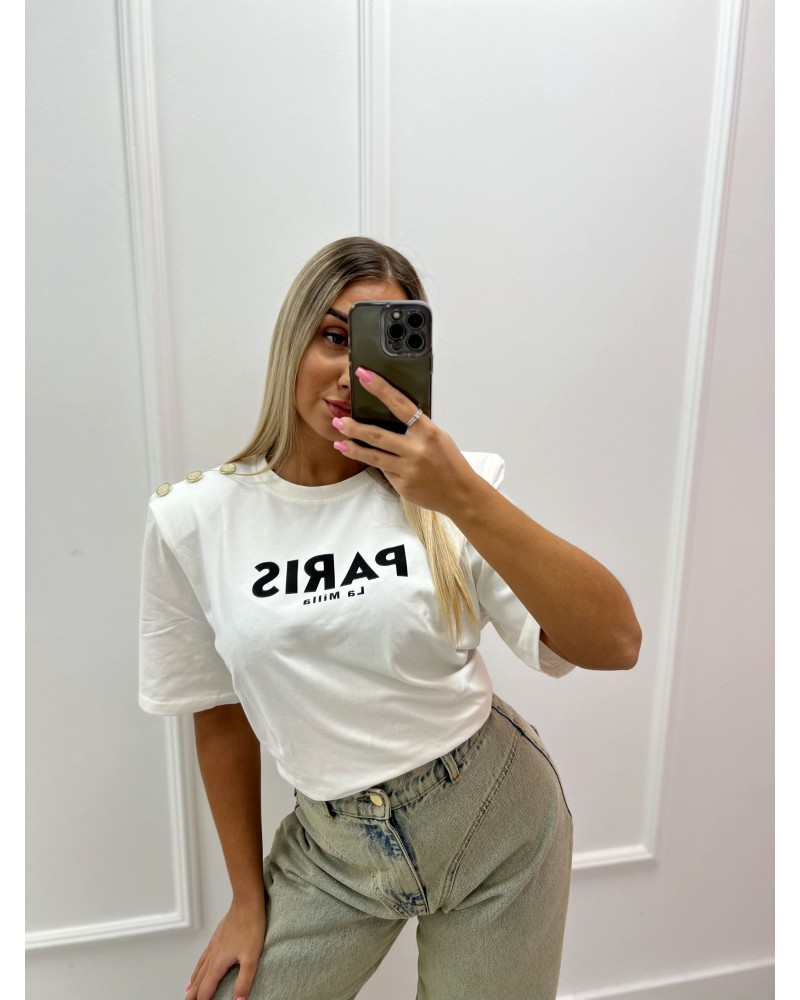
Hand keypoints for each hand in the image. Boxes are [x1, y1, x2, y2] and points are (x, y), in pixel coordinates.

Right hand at [185, 899, 265, 999]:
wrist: (246, 903)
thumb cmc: (250, 927)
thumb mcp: (251, 958)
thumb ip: (244, 981)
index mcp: (218, 963)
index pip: (206, 989)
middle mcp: (212, 955)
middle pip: (199, 980)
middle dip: (192, 994)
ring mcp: (214, 945)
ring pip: (200, 967)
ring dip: (194, 981)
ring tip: (188, 989)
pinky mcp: (218, 936)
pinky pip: (204, 956)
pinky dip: (199, 965)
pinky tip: (202, 963)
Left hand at [331, 367, 483, 516]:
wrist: (461, 494)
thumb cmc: (450, 462)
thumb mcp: (438, 437)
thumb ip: (417, 427)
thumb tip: (392, 414)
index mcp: (428, 432)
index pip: (400, 404)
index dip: (380, 388)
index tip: (363, 375)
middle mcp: (417, 450)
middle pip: (377, 435)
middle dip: (354, 427)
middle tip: (339, 420)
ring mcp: (408, 469)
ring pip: (373, 456)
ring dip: (353, 448)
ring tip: (339, 442)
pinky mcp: (402, 485)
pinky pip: (384, 470)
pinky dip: (375, 463)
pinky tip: (365, 458)